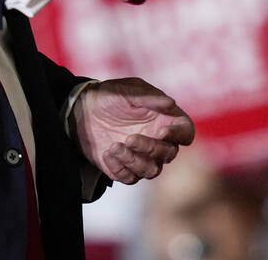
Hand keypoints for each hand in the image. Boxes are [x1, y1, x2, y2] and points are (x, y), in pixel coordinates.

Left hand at [71, 78, 194, 184]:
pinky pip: (130, 178)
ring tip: (115, 146)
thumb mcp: (127, 90)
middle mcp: (157, 141)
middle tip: (130, 138)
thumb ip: (148, 97)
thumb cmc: (110, 96)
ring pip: (151, 171)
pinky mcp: (124, 168)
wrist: (82, 110)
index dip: (179, 135)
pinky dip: (119, 168)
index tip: (161, 132)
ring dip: (135, 161)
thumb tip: (171, 103)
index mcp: (164, 119)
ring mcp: (141, 157)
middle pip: (169, 154)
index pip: (185, 132)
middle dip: (150, 148)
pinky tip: (107, 153)